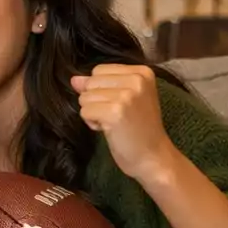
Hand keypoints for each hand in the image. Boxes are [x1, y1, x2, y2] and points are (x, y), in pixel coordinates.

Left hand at [71, 64, 176, 182]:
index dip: (102, 90)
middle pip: (91, 82)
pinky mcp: (115, 112)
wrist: (153, 156)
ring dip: (93, 113)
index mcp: (142, 72)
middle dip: (96, 101)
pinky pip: (84, 111)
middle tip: (117, 116)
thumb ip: (100, 85)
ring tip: (114, 123)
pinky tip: (109, 129)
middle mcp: (136, 80)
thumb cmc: (138, 129)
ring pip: (85, 97)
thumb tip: (74, 79)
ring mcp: (126, 95)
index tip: (121, 105)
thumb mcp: (124, 99)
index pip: (99, 70)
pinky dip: (92, 123)